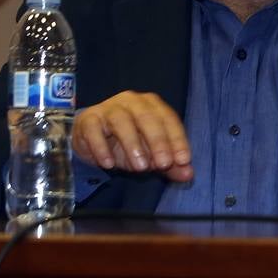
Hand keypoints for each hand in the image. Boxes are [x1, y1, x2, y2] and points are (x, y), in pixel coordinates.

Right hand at [72, 91, 193, 182]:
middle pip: (147, 118)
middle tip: (164, 164)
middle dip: (158, 142)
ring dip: (132, 145)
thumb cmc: (127, 142)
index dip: (178, 140)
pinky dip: (101, 148)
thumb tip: (188, 175)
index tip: (183, 161)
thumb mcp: (150, 154)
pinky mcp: (88, 119)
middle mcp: (132, 101)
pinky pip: (94, 131)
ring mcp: (109, 108)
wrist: (91, 137)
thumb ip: (169, 164)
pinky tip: (108, 164)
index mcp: (152, 105)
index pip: (169, 120)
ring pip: (122, 122)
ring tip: (140, 167)